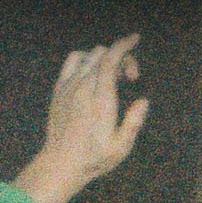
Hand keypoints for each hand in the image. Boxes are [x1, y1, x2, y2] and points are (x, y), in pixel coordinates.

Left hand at [12, 34, 150, 202]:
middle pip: (102, 54)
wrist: (60, 163)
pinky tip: (92, 74)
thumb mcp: (120, 147)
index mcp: (100, 99)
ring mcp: (68, 87)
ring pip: (87, 55)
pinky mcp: (58, 90)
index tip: (135, 38)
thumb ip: (133, 122)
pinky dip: (85, 60)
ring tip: (111, 76)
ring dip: (102, 58)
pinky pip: (72, 62)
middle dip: (120, 57)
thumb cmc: (93, 158)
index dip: (124, 45)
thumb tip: (143, 101)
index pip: (111, 59)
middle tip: (129, 79)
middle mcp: (83, 88)